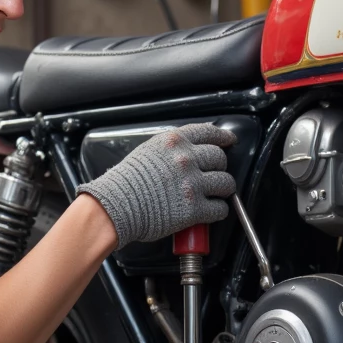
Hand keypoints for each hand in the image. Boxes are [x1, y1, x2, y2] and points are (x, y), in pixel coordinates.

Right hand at [76, 124, 235, 249]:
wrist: (113, 207)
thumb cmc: (123, 184)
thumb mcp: (147, 151)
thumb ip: (170, 149)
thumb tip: (188, 151)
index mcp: (174, 142)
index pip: (209, 132)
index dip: (223, 137)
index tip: (229, 140)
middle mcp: (186, 159)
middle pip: (220, 158)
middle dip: (220, 167)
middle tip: (215, 174)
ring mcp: (192, 184)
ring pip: (226, 183)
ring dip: (223, 189)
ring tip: (216, 194)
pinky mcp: (194, 208)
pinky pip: (220, 208)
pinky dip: (219, 211)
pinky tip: (211, 211)